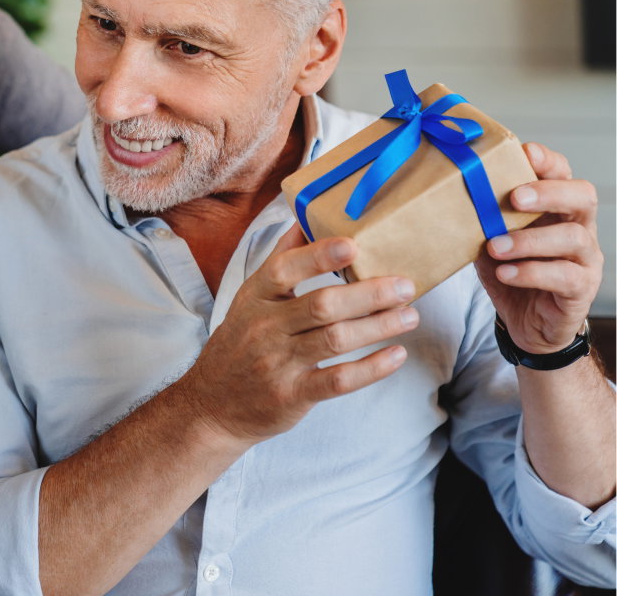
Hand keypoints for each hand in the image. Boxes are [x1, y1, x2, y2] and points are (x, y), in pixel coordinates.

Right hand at [176, 224, 416, 445]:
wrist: (213, 405)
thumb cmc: (241, 342)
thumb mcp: (250, 299)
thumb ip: (280, 260)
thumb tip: (305, 216)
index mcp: (255, 297)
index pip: (284, 270)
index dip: (318, 256)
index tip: (353, 245)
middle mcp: (265, 328)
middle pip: (321, 305)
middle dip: (368, 294)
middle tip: (405, 286)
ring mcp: (278, 363)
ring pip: (335, 340)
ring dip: (378, 327)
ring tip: (409, 315)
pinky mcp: (293, 395)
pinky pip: (338, 380)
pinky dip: (371, 368)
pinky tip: (396, 355)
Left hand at [476, 142, 601, 353]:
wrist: (526, 324)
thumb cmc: (510, 273)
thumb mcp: (490, 242)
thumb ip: (481, 220)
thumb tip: (446, 195)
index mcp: (556, 209)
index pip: (563, 173)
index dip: (548, 161)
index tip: (525, 152)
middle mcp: (578, 228)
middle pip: (582, 196)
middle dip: (548, 192)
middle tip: (514, 198)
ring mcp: (585, 259)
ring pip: (573, 237)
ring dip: (529, 239)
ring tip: (495, 246)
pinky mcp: (581, 288)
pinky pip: (565, 275)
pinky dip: (531, 272)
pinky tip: (505, 273)